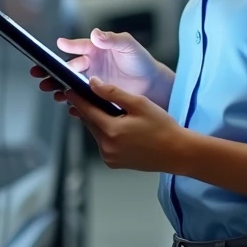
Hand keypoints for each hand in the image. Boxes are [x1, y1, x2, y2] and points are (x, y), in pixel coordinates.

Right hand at [32, 29, 171, 108]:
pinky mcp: (95, 95)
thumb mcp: (128, 45)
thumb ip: (112, 39)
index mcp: (96, 49)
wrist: (152, 85)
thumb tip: (96, 33)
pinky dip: (72, 101)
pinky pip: (80, 98)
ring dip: (58, 86)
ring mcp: (91, 81)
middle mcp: (90, 64)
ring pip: (69, 83)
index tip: (60, 45)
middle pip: (67, 66)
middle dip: (53, 69)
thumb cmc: (140, 61)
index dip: (69, 46)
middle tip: (40, 72)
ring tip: (49, 89)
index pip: (79, 46)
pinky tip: (67, 104)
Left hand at [62, 79, 186, 172]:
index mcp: (111, 131)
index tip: (69, 89)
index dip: (77, 98)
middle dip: (88, 108)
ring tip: (108, 110)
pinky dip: (106, 133)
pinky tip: (118, 126)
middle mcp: (106, 147)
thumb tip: (93, 84)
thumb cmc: (162, 127)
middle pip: (90, 122)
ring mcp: (109, 157)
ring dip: (98, 121)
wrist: (177, 152)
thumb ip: (112, 93)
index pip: (86, 110)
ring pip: (96, 132)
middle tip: (88, 95)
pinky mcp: (114, 163)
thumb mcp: (138, 103)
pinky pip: (104, 143)